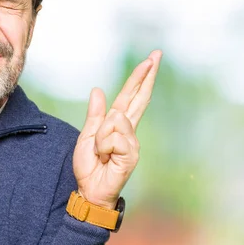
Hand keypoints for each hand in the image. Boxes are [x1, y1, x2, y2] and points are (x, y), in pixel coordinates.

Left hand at [73, 50, 161, 209]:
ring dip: (101, 136)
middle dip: (146, 76)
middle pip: (139, 97)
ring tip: (100, 152)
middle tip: (156, 55)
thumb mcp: (87, 135)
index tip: (150, 60)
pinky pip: (114, 136)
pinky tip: (106, 157)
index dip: (139, 78)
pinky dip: (104, 146)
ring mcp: (132, 142)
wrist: (90, 189)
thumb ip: (95, 114)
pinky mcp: (132, 153)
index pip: (130, 96)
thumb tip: (98, 90)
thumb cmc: (89, 166)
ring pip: (115, 120)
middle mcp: (128, 130)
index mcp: (117, 123)